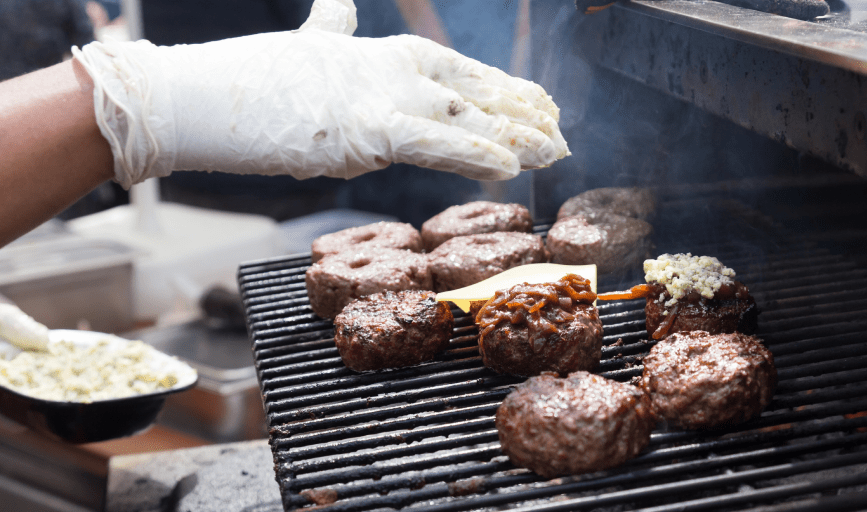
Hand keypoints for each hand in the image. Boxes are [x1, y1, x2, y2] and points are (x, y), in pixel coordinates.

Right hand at [73, 0, 568, 187]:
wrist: (204, 97)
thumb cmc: (253, 80)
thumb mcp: (306, 48)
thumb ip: (332, 31)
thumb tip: (337, 5)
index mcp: (385, 55)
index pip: (460, 73)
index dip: (502, 90)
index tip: (534, 105)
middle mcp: (394, 71)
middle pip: (475, 93)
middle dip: (521, 115)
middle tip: (560, 134)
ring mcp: (383, 98)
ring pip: (466, 116)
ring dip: (514, 136)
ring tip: (554, 150)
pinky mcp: (367, 129)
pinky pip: (435, 144)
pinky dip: (475, 152)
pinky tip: (511, 165)